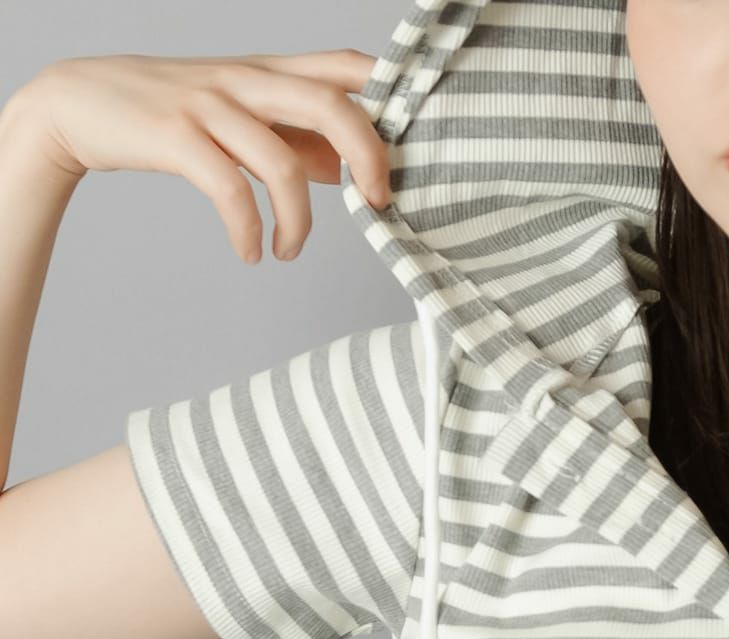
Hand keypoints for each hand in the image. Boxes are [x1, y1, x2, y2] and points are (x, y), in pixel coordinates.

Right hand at [12, 50, 390, 263]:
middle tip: (378, 207)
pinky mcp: (176, 136)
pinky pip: (230, 189)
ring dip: (299, 222)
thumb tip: (353, 169)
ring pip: (283, 161)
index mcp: (269, 73)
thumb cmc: (174, 115)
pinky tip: (251, 253)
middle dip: (369, 158)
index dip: (391, 95)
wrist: (80, 102)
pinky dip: (248, 230)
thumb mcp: (243, 116)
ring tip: (288, 251)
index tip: (419, 143)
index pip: (346, 67)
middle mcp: (246, 81)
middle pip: (331, 104)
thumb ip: (299, 137)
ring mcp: (211, 106)